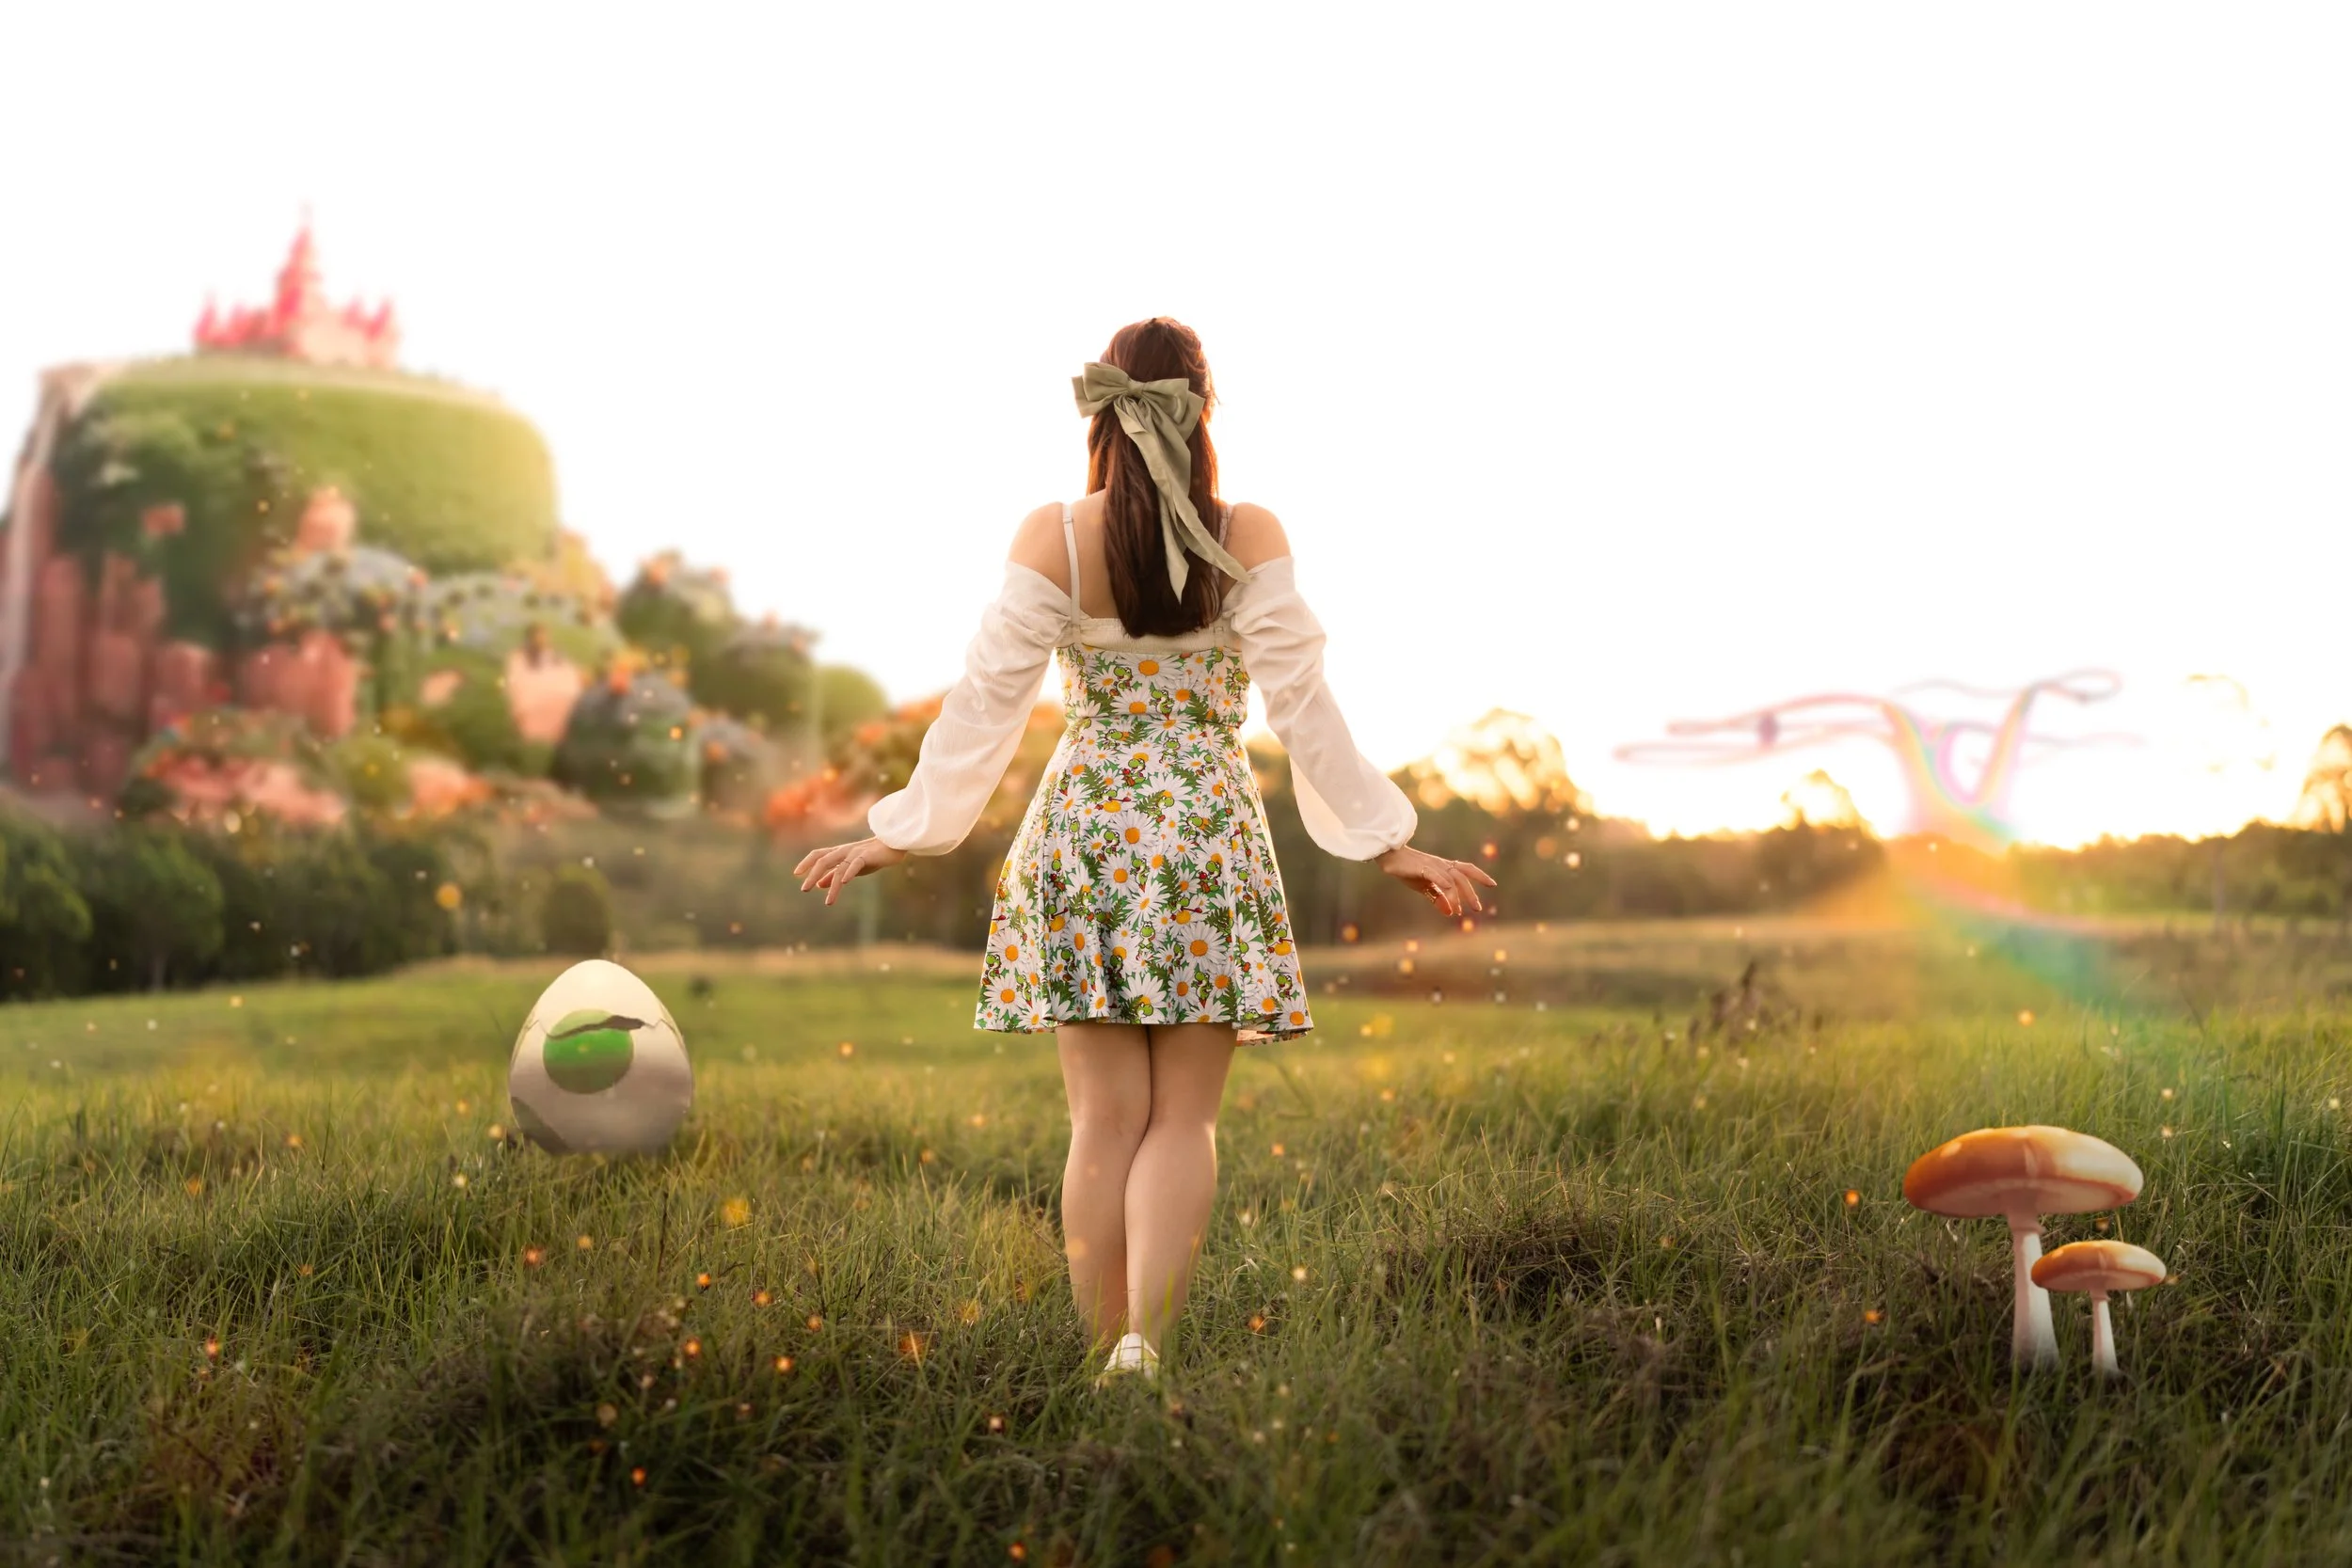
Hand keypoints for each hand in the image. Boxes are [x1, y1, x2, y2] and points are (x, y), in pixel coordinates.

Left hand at [793, 837, 907, 904]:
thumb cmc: (872, 856)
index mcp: (839, 853)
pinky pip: (855, 864)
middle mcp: (844, 851)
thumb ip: (834, 874)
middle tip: (804, 889)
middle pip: (823, 860)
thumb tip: (819, 884)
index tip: (796, 874)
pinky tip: (844, 882)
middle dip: (812, 875)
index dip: (806, 862)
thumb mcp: (850, 867)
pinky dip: (849, 872)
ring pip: (839, 868)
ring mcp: (855, 852)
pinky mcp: (867, 856)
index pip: (818, 854)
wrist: (893, 846)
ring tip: (829, 902)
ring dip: (832, 885)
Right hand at [1375, 844, 1496, 917]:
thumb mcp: (1425, 888)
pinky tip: (1447, 891)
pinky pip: (1435, 875)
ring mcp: (1432, 865)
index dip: (1480, 875)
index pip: (1466, 869)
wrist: (1390, 858)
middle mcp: (1441, 865)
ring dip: (1457, 895)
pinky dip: (1443, 883)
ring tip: (1459, 910)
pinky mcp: (1421, 868)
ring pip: (1451, 879)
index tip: (1493, 884)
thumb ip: (1438, 898)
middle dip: (1470, 893)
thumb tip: (1450, 913)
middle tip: (1477, 909)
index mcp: (1444, 868)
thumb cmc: (1408, 871)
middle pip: (1462, 877)